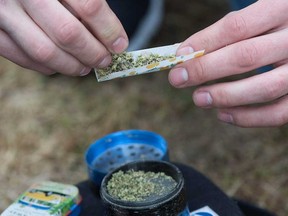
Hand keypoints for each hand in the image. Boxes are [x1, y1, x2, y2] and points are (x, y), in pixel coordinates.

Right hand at [0, 0, 127, 75]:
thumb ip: (88, 4)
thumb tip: (113, 39)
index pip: (90, 6)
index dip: (109, 30)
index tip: (120, 45)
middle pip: (68, 33)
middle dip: (93, 53)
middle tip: (104, 61)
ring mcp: (3, 12)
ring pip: (44, 51)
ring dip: (71, 66)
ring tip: (85, 68)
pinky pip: (22, 57)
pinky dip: (46, 67)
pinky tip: (60, 65)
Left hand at [169, 0, 287, 126]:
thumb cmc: (271, 26)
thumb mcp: (257, 15)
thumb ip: (230, 31)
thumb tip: (189, 55)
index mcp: (281, 9)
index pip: (237, 27)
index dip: (204, 43)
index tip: (180, 56)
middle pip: (246, 56)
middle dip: (205, 70)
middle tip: (178, 79)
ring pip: (265, 88)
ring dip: (225, 96)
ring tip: (198, 99)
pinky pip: (278, 113)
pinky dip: (248, 118)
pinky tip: (223, 114)